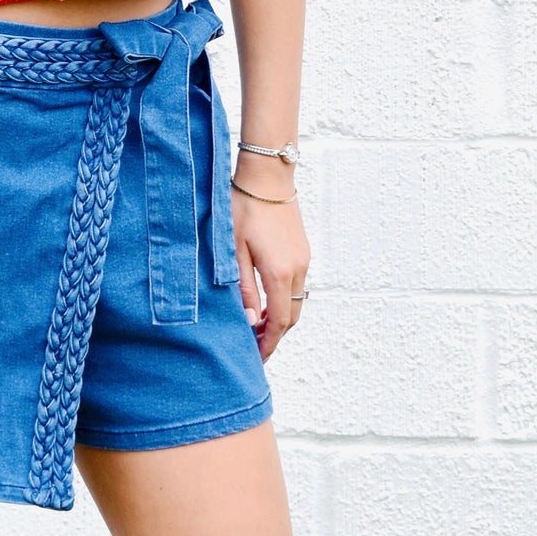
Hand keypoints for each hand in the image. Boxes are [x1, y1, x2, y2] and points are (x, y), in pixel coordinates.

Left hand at [233, 177, 310, 361]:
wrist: (267, 176)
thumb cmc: (243, 208)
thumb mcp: (233, 250)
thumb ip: (241, 287)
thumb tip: (248, 320)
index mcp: (279, 272)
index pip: (278, 322)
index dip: (268, 344)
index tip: (256, 358)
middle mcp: (297, 269)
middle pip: (291, 316)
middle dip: (274, 334)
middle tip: (253, 346)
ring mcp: (303, 258)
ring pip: (295, 300)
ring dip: (278, 316)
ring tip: (255, 324)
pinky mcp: (302, 250)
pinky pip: (296, 284)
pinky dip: (283, 299)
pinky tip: (264, 298)